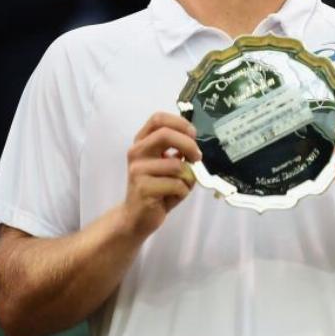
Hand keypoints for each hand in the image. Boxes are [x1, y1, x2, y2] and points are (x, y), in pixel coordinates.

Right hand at [123, 112, 199, 236]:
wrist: (137, 216)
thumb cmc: (157, 188)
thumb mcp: (167, 165)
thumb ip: (177, 151)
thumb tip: (194, 146)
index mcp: (142, 142)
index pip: (158, 119)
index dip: (180, 123)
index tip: (193, 135)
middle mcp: (136, 152)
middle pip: (165, 134)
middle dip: (189, 145)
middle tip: (197, 157)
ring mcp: (137, 170)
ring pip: (176, 166)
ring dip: (188, 178)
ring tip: (180, 187)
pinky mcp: (143, 188)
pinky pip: (177, 185)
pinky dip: (182, 192)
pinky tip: (171, 197)